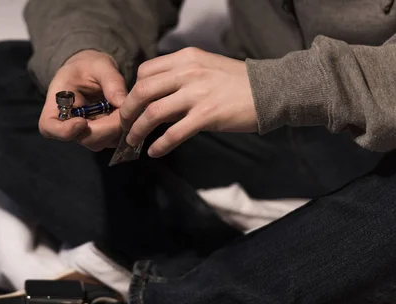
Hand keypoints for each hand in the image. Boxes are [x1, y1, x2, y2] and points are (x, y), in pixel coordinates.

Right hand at [39, 50, 127, 151]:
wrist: (92, 72)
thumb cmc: (88, 66)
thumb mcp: (99, 65)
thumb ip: (110, 80)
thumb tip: (123, 103)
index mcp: (55, 106)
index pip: (50, 128)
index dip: (65, 131)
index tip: (82, 122)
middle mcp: (67, 125)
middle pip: (84, 139)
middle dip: (107, 126)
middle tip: (123, 107)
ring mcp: (84, 134)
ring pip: (100, 142)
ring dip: (117, 127)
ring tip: (124, 105)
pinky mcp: (100, 136)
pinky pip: (112, 139)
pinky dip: (122, 128)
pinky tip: (126, 111)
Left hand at [120, 47, 256, 157]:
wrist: (271, 90)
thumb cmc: (237, 82)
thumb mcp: (206, 67)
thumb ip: (181, 76)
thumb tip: (156, 96)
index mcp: (186, 58)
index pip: (145, 72)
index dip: (132, 90)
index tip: (131, 105)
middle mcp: (188, 73)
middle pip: (142, 92)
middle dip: (127, 112)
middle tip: (124, 126)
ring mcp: (197, 94)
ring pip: (153, 113)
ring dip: (137, 130)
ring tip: (133, 141)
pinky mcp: (207, 115)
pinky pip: (174, 133)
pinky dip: (160, 145)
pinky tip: (155, 152)